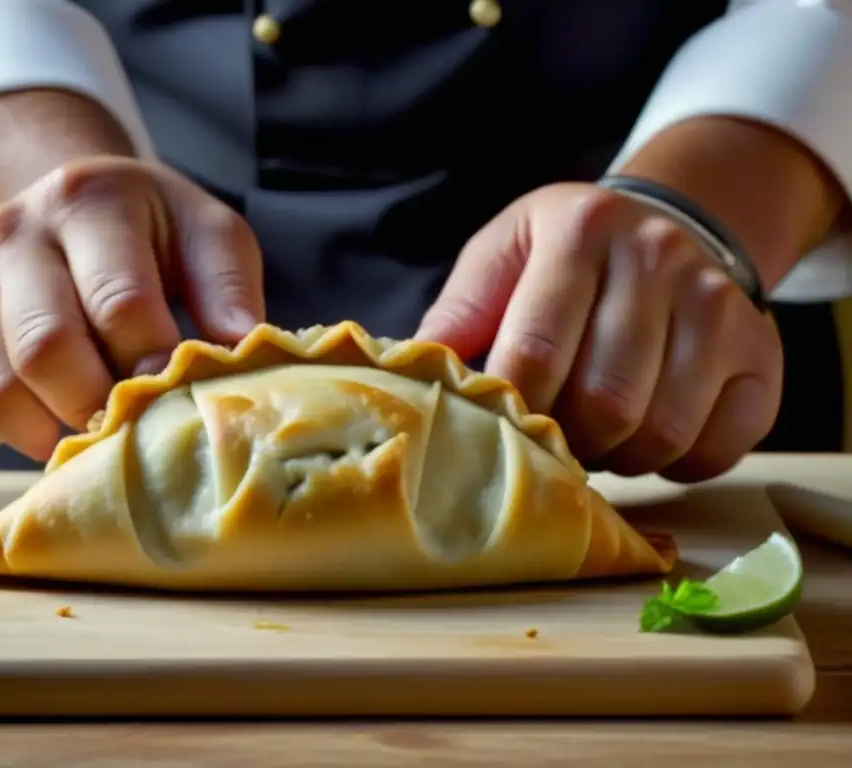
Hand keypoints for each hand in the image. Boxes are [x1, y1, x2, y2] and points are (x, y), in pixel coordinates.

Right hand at [0, 156, 263, 460]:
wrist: (64, 203)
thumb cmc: (150, 231)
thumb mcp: (206, 234)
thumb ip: (228, 287)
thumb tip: (241, 351)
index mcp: (87, 200)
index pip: (119, 302)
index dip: (154, 365)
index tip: (179, 399)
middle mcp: (9, 230)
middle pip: (46, 348)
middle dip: (100, 408)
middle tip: (137, 431)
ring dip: (54, 431)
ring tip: (99, 436)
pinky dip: (14, 434)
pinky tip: (55, 419)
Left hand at [416, 182, 783, 481]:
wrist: (663, 227)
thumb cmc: (563, 258)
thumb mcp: (502, 258)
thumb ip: (457, 316)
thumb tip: (410, 383)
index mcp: (580, 231)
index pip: (535, 354)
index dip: (510, 415)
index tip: (494, 436)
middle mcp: (659, 257)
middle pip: (603, 403)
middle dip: (566, 442)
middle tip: (550, 438)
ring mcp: (719, 304)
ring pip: (660, 433)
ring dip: (616, 457)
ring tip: (594, 434)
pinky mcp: (762, 353)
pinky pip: (715, 449)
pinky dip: (675, 464)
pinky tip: (648, 433)